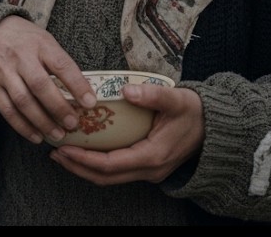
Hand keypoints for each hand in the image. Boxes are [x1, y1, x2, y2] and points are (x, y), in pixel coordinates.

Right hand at [0, 15, 97, 145]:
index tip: (90, 103)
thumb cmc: (24, 40)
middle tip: (72, 123)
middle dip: (58, 108)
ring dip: (42, 122)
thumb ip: (59, 63)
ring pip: (23, 101)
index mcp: (39, 44)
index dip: (77, 85)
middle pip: (40, 86)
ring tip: (57, 134)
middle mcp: (20, 57)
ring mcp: (3, 72)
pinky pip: (7, 110)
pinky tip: (36, 136)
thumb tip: (81, 93)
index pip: (61, 65)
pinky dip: (22, 126)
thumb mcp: (44, 41)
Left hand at [49, 82, 203, 184]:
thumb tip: (127, 91)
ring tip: (62, 154)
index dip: (84, 158)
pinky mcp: (147, 167)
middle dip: (77, 167)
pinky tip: (84, 151)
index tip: (64, 148)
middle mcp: (150, 170)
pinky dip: (97, 164)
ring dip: (84, 168)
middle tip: (55, 153)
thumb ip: (153, 95)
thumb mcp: (178, 100)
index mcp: (153, 156)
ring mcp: (149, 171)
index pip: (110, 164)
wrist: (215, 127)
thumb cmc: (196, 112)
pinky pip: (117, 171)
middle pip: (105, 176)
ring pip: (110, 177)